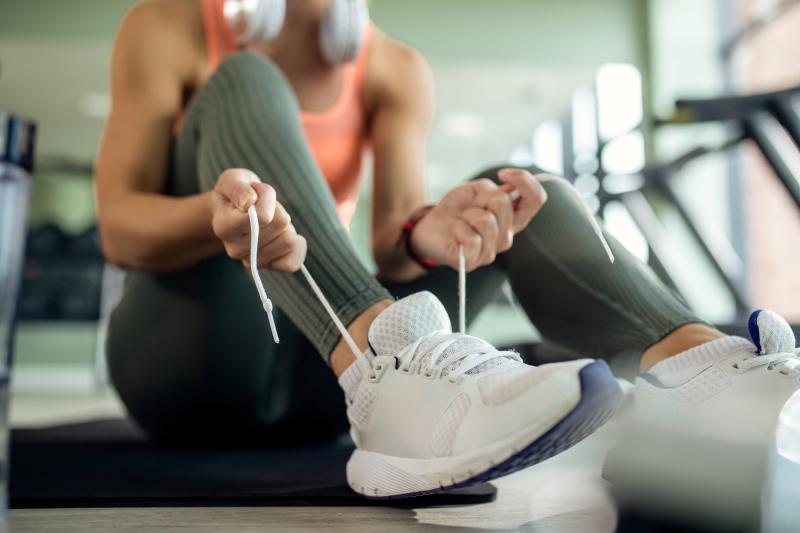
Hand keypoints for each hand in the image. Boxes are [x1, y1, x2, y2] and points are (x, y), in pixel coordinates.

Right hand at [211, 168, 306, 271]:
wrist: (235, 209)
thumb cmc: (236, 192)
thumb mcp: (233, 179)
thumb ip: (238, 188)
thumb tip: (249, 202)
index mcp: (223, 226)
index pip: (263, 217)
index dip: (268, 199)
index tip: (257, 192)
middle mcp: (235, 249)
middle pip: (280, 225)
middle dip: (278, 210)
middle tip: (264, 206)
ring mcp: (251, 261)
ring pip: (289, 241)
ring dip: (286, 226)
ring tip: (271, 220)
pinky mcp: (268, 266)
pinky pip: (292, 263)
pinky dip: (296, 246)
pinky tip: (286, 234)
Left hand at [410, 168, 547, 270]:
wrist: (430, 225)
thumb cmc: (456, 209)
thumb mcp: (475, 191)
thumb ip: (494, 191)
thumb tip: (510, 190)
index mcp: (512, 218)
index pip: (536, 199)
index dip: (525, 182)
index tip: (503, 174)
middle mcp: (506, 236)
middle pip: (505, 205)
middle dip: (483, 197)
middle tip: (470, 205)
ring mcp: (490, 251)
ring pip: (487, 222)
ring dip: (469, 213)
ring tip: (462, 219)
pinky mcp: (472, 261)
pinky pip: (472, 239)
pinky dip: (459, 229)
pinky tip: (456, 231)